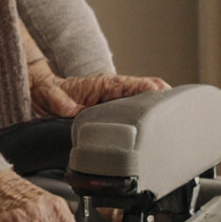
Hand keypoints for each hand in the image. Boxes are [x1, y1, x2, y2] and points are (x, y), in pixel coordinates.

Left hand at [30, 73, 169, 117]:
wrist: (40, 94)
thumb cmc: (49, 92)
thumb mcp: (52, 97)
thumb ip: (62, 103)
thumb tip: (73, 112)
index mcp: (106, 85)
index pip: (139, 85)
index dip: (156, 92)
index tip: (168, 101)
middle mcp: (115, 92)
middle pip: (150, 94)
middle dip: (166, 105)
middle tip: (180, 121)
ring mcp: (115, 102)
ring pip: (146, 105)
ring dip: (159, 114)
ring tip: (174, 131)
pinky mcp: (112, 112)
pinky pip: (135, 115)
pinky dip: (147, 122)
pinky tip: (156, 136)